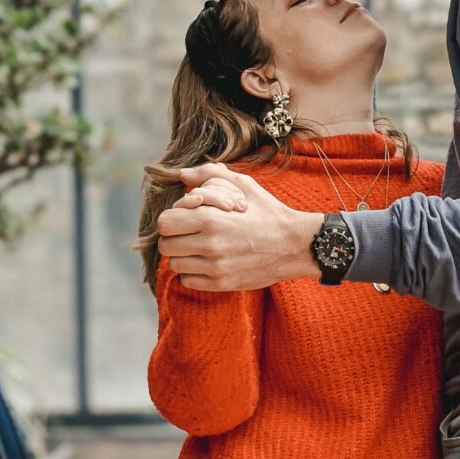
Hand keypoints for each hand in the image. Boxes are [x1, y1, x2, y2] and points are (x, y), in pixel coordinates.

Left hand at [155, 163, 321, 288]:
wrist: (295, 245)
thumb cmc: (268, 212)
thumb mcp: (244, 185)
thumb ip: (209, 174)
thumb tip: (182, 174)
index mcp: (210, 219)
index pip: (164, 223)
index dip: (171, 218)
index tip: (183, 217)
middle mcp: (210, 245)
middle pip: (166, 246)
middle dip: (174, 237)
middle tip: (189, 233)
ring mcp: (216, 268)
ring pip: (175, 265)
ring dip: (183, 256)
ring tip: (199, 248)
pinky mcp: (222, 284)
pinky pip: (188, 281)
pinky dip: (192, 272)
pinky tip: (207, 262)